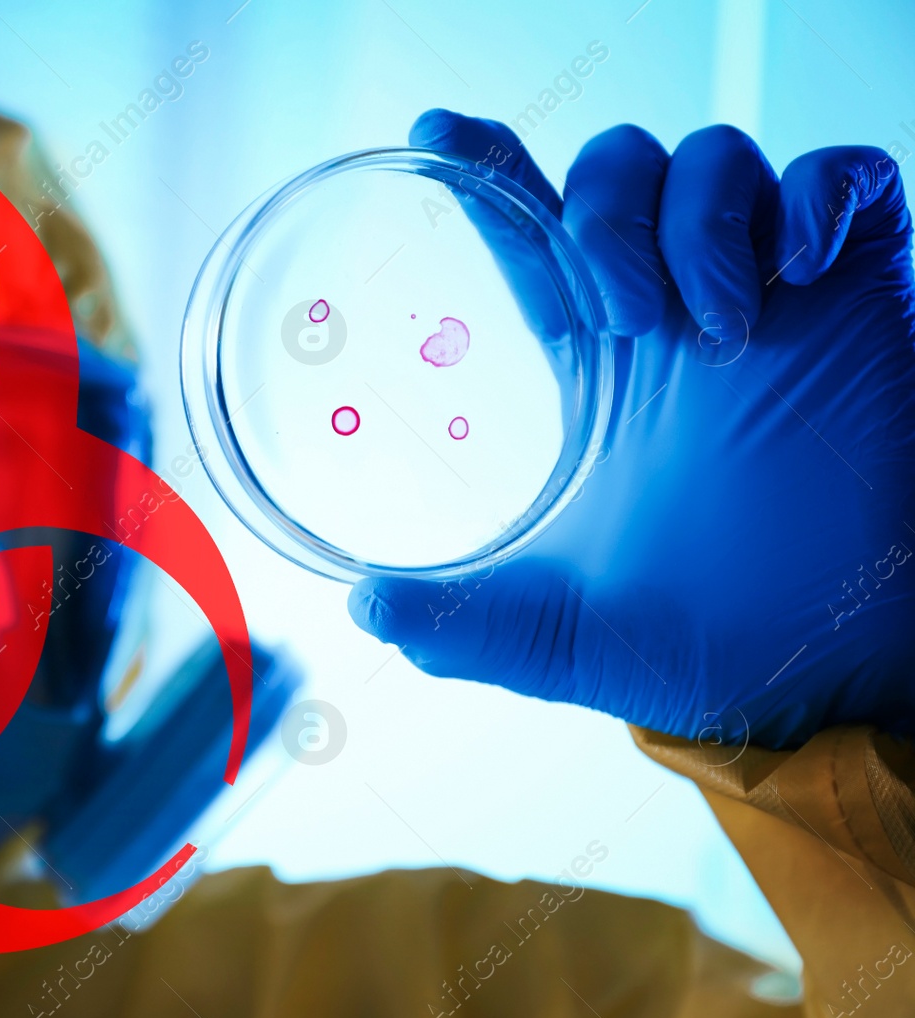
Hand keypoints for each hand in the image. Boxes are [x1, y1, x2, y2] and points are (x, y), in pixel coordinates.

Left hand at [348, 109, 914, 747]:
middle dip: (605, 217)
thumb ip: (464, 625)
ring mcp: (776, 297)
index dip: (485, 175)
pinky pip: (844, 176)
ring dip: (696, 221)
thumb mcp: (562, 636)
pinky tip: (795, 274)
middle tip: (629, 321)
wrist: (841, 669)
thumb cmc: (711, 643)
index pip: (531, 238)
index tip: (430, 136)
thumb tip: (364, 609)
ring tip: (711, 327)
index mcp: (603, 369)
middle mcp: (680, 316)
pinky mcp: (865, 291)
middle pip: (616, 170)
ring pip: (714, 157)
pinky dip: (812, 201)